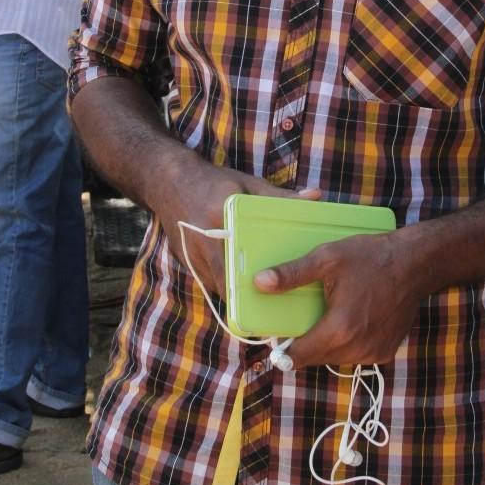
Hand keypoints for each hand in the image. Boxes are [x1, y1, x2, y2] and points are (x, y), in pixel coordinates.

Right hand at [160, 159, 319, 298]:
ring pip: (217, 286)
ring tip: (261, 300)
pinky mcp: (186, 261)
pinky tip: (242, 286)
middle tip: (272, 302)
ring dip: (236, 292)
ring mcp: (191, 254)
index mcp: (221, 218)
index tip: (273, 290)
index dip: (253, 280)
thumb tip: (314, 196)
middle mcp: (204, 240)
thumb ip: (279, 195)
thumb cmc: (213, 182)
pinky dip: (225, 283)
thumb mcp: (247, 183)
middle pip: (227, 280)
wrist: (169, 182)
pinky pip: (209, 281)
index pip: (237, 257)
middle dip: (247, 295)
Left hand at [254, 229, 420, 366]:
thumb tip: (260, 282)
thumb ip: (291, 274)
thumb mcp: (327, 258)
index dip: (283, 348)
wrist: (415, 263)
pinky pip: (355, 354)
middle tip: (306, 316)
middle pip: (315, 358)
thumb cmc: (371, 257)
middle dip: (305, 342)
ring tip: (330, 314)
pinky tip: (352, 318)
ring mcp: (374, 353)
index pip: (297, 357)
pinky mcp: (385, 352)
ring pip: (335, 358)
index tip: (278, 336)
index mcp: (339, 329)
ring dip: (327, 343)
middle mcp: (357, 349)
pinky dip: (348, 342)